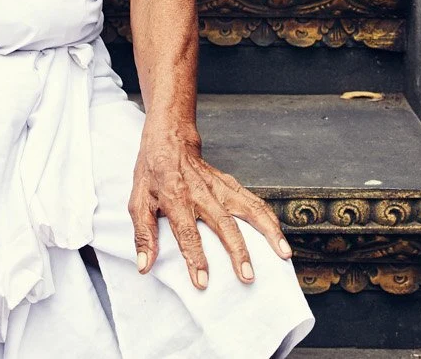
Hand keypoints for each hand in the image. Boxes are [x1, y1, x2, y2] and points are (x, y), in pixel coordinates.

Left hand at [129, 124, 291, 290]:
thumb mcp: (138, 201)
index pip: (186, 232)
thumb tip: (144, 266)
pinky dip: (269, 218)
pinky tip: (279, 236)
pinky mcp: (230, 184)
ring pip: (248, 209)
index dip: (194, 257)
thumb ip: (143, 236)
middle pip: (223, 223)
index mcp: (175, 196)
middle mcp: (201, 192)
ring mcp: (219, 187)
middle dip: (237, 251)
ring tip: (282, 255)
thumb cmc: (152, 173)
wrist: (169, 139)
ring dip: (267, 232)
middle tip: (247, 276)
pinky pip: (254, 201)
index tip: (202, 281)